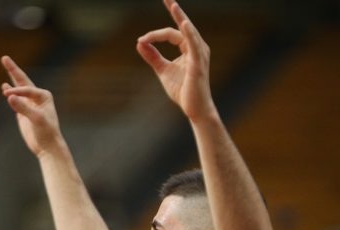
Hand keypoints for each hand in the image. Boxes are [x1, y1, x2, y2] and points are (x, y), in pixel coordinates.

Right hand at [1, 55, 63, 157]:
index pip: (26, 89)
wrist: (48, 147)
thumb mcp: (36, 119)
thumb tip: (9, 96)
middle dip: (13, 70)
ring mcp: (30, 104)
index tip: (7, 95)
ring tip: (5, 63)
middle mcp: (37, 97)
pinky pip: (15, 99)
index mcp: (44, 96)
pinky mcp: (24, 112)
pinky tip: (5, 86)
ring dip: (12, 78)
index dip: (16, 91)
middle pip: (23, 81)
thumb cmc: (46, 133)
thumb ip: (23, 107)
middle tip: (5, 57)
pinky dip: (10, 92)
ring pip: (19, 88)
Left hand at [136, 0, 216, 121]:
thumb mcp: (163, 70)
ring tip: (172, 4)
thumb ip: (152, 56)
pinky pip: (194, 45)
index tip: (141, 40)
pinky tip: (183, 23)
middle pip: (182, 27)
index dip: (155, 35)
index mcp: (189, 48)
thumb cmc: (183, 91)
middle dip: (175, 10)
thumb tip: (139, 42)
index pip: (171, 33)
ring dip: (180, 17)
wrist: (194, 109)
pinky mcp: (199, 64)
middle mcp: (197, 48)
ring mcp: (200, 55)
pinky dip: (189, 33)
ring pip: (188, 32)